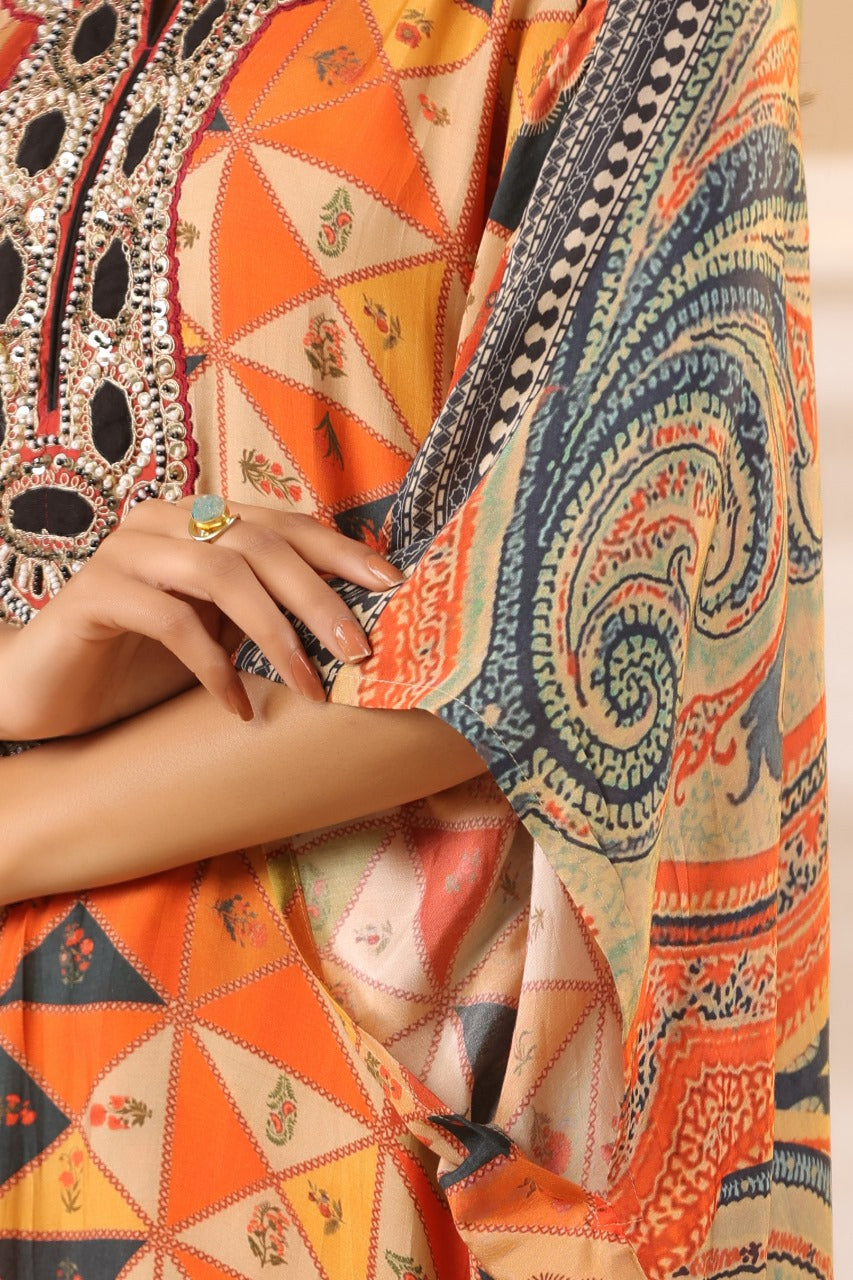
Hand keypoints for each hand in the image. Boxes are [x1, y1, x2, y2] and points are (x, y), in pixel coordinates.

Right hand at [0, 496, 404, 740]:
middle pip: (261, 544)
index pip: (282, 523)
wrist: (44, 693)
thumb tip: (354, 629)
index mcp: (197, 520)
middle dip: (319, 598)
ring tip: (308, 685)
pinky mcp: (95, 594)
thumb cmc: (140, 665)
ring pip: (222, 573)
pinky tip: (237, 706)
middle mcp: (163, 522)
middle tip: (358, 650)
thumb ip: (266, 615)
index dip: (340, 551)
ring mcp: (126, 552)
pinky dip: (214, 666)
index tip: (392, 583)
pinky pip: (171, 621)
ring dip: (276, 634)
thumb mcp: (217, 634)